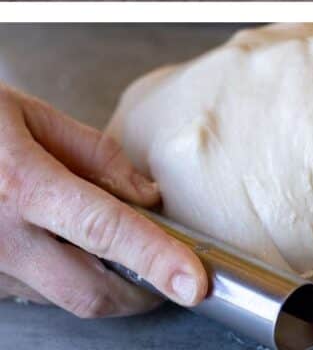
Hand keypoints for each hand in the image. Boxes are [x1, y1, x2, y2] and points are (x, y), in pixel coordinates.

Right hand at [0, 85, 207, 317]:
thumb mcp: (30, 115)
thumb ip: (93, 154)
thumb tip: (146, 194)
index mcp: (22, 184)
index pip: (104, 230)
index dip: (155, 258)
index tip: (193, 281)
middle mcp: (1, 237)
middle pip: (90, 290)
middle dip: (142, 291)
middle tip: (170, 271)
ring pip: (63, 298)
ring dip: (102, 281)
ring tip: (103, 237)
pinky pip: (35, 293)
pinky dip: (64, 275)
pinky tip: (59, 241)